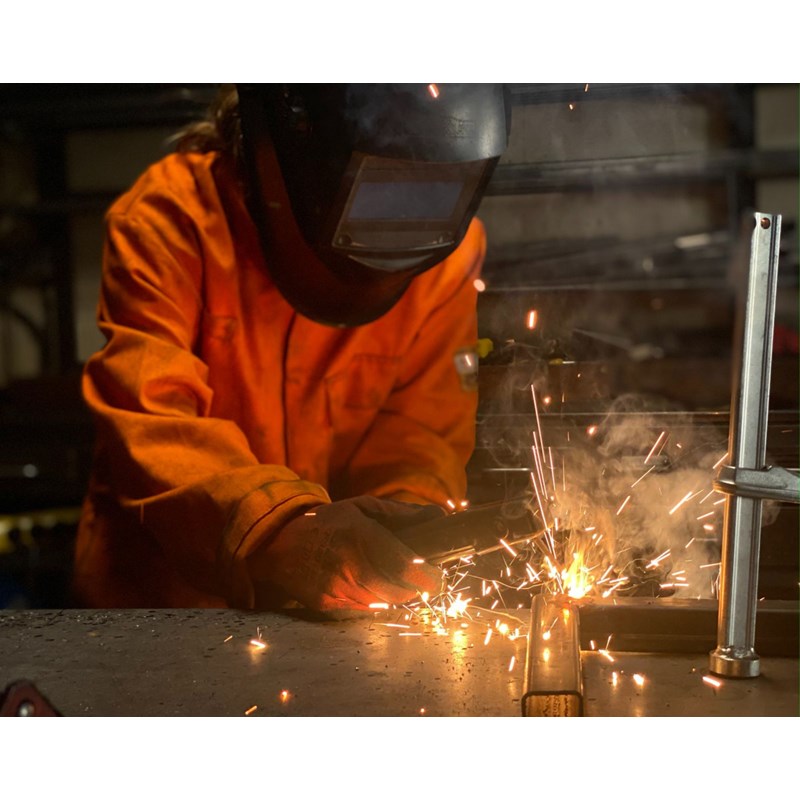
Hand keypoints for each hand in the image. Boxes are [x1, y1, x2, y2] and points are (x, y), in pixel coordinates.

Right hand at [247, 496, 444, 610]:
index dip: (429, 576)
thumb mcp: (362, 507)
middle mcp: (351, 568)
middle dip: (418, 587)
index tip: (438, 574)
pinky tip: (374, 583)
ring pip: (385, 603)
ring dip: (399, 593)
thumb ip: (401, 513)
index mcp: (361, 538)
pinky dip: (377, 598)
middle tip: (424, 577)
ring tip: (399, 577)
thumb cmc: (326, 522)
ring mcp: (339, 591)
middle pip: (400, 592)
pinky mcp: (330, 605)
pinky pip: (366, 608)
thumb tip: (436, 515)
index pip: (406, 567)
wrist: (278, 544)